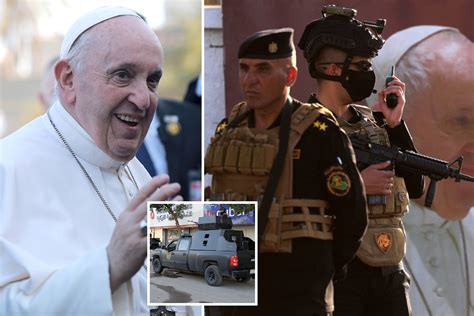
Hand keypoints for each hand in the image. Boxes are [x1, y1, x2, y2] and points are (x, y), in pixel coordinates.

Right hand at [106, 175, 181, 292]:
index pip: (140, 195)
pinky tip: (176, 222)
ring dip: (169, 207)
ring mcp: (134, 234)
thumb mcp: (124, 224)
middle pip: (149, 202)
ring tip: (180, 200)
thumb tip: (155, 200)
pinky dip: (167, 227)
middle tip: (176, 185)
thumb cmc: (121, 245)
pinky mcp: (140, 247)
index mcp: (126, 215)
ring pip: (154, 217)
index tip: (164, 177)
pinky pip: (156, 235)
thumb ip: (137, 213)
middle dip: (164, 191)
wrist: (109, 266)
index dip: (153, 184)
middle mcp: (130, 222)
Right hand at [361, 161, 394, 194]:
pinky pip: (389, 192)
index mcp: (383, 174)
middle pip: (392, 179)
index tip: (387, 173)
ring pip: (391, 185)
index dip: (390, 173)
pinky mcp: (381, 192)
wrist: (360, 184)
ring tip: (383, 183)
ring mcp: (383, 186)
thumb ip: (382, 165)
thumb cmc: (364, 175)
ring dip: (388, 184)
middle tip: (384, 178)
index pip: (392, 173)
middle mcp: (384, 180)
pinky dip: (388, 190)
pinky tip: (384, 188)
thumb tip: (388, 162)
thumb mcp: (372, 167)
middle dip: (389, 178)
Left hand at [372, 76, 405, 127]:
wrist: (391, 120)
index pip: (399, 85)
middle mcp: (400, 96)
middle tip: (387, 83)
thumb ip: (381, 97)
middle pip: (401, 84)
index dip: (396, 80)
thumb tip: (381, 90)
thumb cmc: (388, 112)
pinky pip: (398, 92)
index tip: (391, 77)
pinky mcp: (402, 101)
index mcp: (397, 96)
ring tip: (386, 90)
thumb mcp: (382, 103)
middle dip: (395, 81)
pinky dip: (392, 90)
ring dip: (392, 86)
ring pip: (400, 87)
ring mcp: (401, 98)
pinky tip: (387, 93)